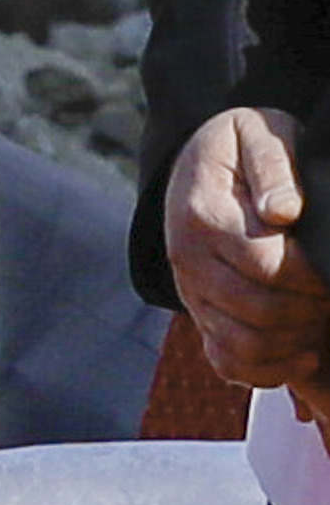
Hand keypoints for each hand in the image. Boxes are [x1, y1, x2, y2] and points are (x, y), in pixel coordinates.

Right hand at [172, 106, 329, 393]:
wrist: (196, 164)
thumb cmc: (241, 148)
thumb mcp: (258, 135)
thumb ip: (273, 167)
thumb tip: (284, 212)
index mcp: (202, 216)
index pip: (267, 266)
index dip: (312, 276)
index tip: (329, 265)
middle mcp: (188, 259)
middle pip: (260, 311)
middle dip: (311, 308)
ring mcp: (190, 291)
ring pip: (244, 345)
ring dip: (295, 341)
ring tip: (319, 317)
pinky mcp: (199, 315)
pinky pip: (228, 362)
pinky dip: (268, 369)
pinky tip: (301, 349)